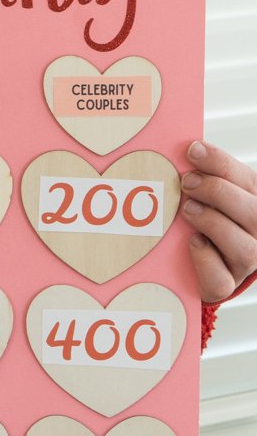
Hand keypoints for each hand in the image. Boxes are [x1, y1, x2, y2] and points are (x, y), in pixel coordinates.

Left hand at [181, 141, 256, 302]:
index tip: (192, 150)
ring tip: (188, 210)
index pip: (247, 180)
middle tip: (187, 182)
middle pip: (252, 212)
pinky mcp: (226, 285)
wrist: (197, 268)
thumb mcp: (209, 197)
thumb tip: (186, 151)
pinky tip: (193, 242)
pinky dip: (205, 259)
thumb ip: (205, 178)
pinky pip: (221, 277)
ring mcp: (245, 262)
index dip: (220, 163)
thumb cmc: (205, 224)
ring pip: (243, 247)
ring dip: (213, 223)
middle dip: (217, 192)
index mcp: (255, 204)